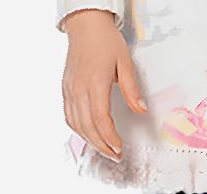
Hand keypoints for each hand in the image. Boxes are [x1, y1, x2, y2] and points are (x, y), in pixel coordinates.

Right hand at [61, 9, 146, 161]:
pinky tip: (90, 137)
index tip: (120, 148)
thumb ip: (132, 90)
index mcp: (94, 83)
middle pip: (88, 127)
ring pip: (76, 124)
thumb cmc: (106, 41)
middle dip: (102, 146)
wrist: (85, 24)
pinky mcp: (65, 89)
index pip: (100, 120)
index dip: (110, 138)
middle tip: (116, 156)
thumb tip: (141, 110)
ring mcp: (69, 89)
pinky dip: (79, 130)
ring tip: (106, 150)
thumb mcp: (125, 63)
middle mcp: (78, 88)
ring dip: (91, 141)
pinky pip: (69, 116)